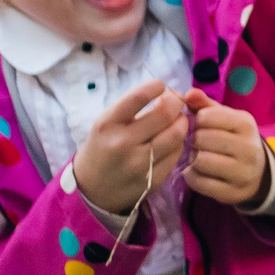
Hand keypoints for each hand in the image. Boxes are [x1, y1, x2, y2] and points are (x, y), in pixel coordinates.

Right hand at [72, 81, 187, 216]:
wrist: (92, 189)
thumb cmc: (102, 147)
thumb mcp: (107, 123)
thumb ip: (133, 109)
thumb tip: (168, 95)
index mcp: (107, 124)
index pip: (138, 97)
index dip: (156, 87)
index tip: (161, 86)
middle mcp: (122, 143)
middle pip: (164, 115)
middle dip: (176, 103)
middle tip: (177, 102)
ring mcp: (139, 164)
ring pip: (176, 135)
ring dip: (182, 122)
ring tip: (178, 120)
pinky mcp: (153, 179)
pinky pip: (177, 154)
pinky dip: (179, 142)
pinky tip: (172, 140)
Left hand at [181, 89, 267, 206]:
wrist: (256, 172)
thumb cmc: (234, 139)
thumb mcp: (225, 118)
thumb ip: (204, 105)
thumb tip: (187, 94)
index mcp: (246, 124)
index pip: (207, 116)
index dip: (197, 121)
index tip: (202, 126)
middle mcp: (249, 148)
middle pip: (202, 139)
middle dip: (194, 141)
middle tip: (199, 144)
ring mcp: (243, 172)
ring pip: (200, 161)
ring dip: (192, 159)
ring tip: (198, 158)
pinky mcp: (232, 192)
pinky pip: (199, 182)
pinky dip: (192, 177)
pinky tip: (197, 172)